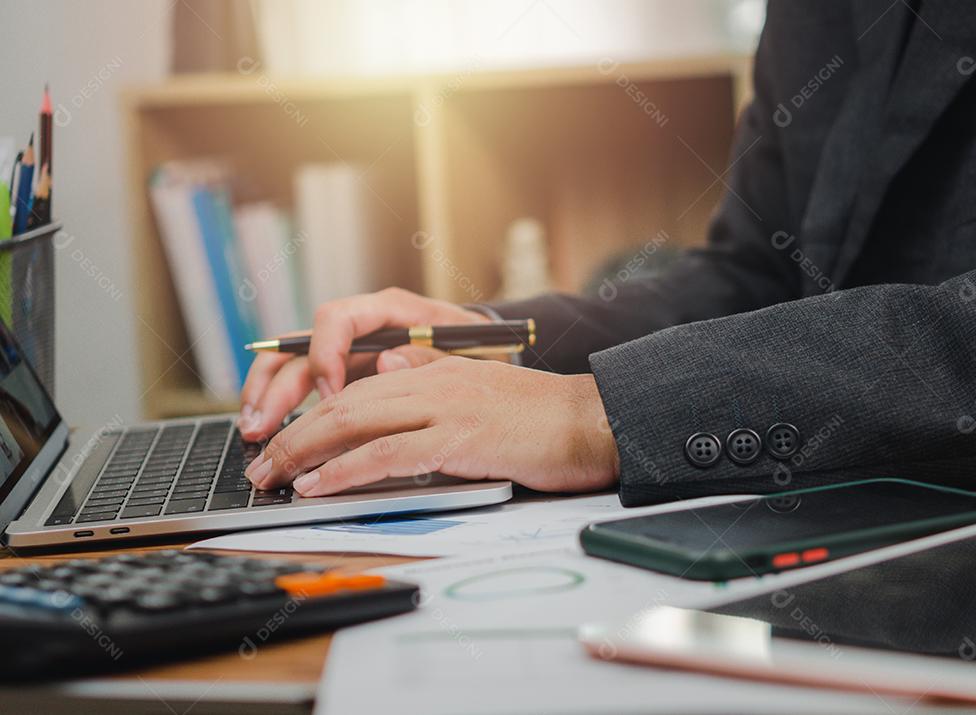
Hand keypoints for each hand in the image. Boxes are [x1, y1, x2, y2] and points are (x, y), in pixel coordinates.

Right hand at [238, 288, 489, 441]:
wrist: (495, 350)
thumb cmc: (484, 348)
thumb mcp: (470, 351)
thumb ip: (430, 356)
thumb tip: (386, 363)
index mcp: (391, 311)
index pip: (338, 319)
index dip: (325, 356)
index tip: (327, 395)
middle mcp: (362, 326)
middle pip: (301, 344)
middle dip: (276, 385)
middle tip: (262, 424)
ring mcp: (351, 348)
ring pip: (291, 361)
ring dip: (267, 394)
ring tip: (252, 429)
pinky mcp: (348, 372)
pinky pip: (303, 381)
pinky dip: (282, 405)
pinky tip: (269, 431)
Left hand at [243, 357, 619, 495]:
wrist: (592, 421)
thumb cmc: (542, 416)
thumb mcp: (480, 389)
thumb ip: (434, 376)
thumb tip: (391, 364)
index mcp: (435, 368)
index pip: (356, 387)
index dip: (312, 415)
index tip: (285, 443)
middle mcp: (431, 379)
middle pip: (343, 402)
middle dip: (292, 434)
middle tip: (261, 466)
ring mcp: (444, 406)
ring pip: (353, 421)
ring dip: (303, 452)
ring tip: (272, 479)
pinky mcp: (458, 438)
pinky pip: (387, 453)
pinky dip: (344, 470)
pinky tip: (318, 486)